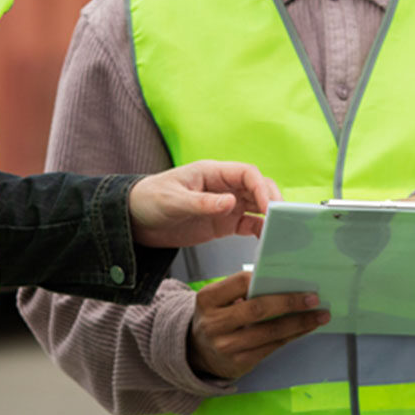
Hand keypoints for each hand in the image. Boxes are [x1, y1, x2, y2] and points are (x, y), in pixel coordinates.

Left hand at [129, 160, 282, 248]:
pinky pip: (249, 225)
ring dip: (270, 218)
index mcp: (212, 172)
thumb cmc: (149, 200)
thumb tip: (231, 203)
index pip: (247, 174)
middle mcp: (223, 187)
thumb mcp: (173, 201)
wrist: (135, 220)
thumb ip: (202, 202)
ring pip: (258, 207)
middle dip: (272, 202)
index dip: (261, 188)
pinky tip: (266, 241)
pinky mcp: (224, 224)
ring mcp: (226, 206)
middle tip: (280, 221)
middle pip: (258, 188)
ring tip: (280, 232)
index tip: (268, 206)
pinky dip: (260, 232)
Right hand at [188, 271, 329, 380]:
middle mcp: (215, 323)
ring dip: (299, 323)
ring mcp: (227, 345)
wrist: (198, 352)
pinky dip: (293, 335)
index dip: (267, 279)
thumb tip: (284, 284)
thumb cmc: (217, 318)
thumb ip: (242, 292)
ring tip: (319, 316)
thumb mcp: (218, 300)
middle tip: (313, 298)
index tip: (291, 278)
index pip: (241, 282)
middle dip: (289, 302)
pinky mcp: (240, 361)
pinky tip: (306, 328)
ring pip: (270, 331)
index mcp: (208, 299)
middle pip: (258, 309)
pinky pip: (273, 346)